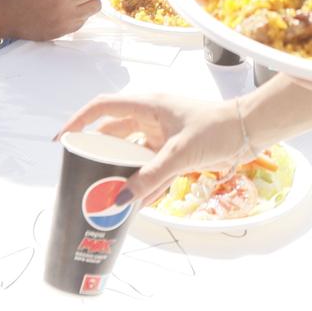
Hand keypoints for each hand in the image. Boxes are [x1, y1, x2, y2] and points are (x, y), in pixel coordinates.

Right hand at [58, 91, 251, 205]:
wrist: (249, 131)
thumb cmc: (216, 128)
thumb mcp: (180, 154)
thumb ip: (150, 177)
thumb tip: (121, 199)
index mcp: (147, 106)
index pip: (103, 108)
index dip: (79, 121)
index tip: (62, 140)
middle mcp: (151, 118)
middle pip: (114, 134)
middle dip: (98, 153)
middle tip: (81, 173)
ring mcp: (162, 134)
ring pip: (132, 154)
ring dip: (121, 172)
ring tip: (104, 192)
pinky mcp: (174, 150)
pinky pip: (151, 168)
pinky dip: (143, 183)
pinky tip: (135, 204)